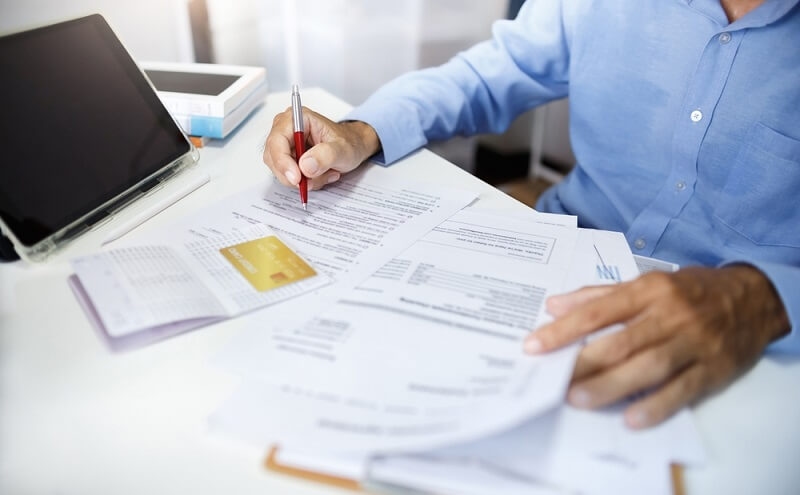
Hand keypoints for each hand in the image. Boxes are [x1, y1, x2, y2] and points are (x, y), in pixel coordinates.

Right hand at [263, 107, 380, 189]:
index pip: (277, 141)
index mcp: (297, 118)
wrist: (353, 147)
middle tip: (317, 179)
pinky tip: (322, 174)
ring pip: (281, 171)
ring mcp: (285, 145)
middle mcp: (286, 129)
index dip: (283, 162)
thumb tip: (305, 166)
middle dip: (296, 174)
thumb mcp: (343, 149)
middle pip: (274, 158)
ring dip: (305, 179)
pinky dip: (306, 181)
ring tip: (327, 172)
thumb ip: (325, 156)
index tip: (296, 178)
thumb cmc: (348, 142)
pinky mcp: (288, 159)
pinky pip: (289, 177)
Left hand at [524, 265, 788, 428]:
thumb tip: (554, 305)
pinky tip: (631, 418)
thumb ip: (598, 295)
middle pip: (621, 341)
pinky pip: (682, 389)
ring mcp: (693, 342)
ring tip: (580, 399)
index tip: (534, 345)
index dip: (564, 329)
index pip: (598, 310)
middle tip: (555, 381)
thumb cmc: (689, 291)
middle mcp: (670, 314)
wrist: (752, 298)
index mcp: (648, 290)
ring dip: (612, 385)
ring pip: (649, 366)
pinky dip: (657, 405)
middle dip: (584, 362)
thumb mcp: (647, 282)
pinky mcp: (713, 368)